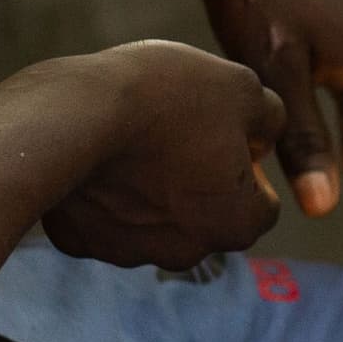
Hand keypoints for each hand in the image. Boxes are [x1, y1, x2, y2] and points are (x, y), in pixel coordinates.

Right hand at [37, 41, 287, 267]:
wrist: (74, 114)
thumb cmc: (167, 100)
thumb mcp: (241, 89)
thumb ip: (268, 119)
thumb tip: (263, 136)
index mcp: (236, 224)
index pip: (262, 204)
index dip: (248, 165)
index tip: (221, 132)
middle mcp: (187, 252)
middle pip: (205, 216)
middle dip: (197, 182)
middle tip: (172, 132)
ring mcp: (128, 253)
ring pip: (152, 220)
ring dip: (149, 190)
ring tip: (130, 140)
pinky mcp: (79, 242)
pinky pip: (101, 219)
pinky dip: (103, 195)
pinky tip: (94, 157)